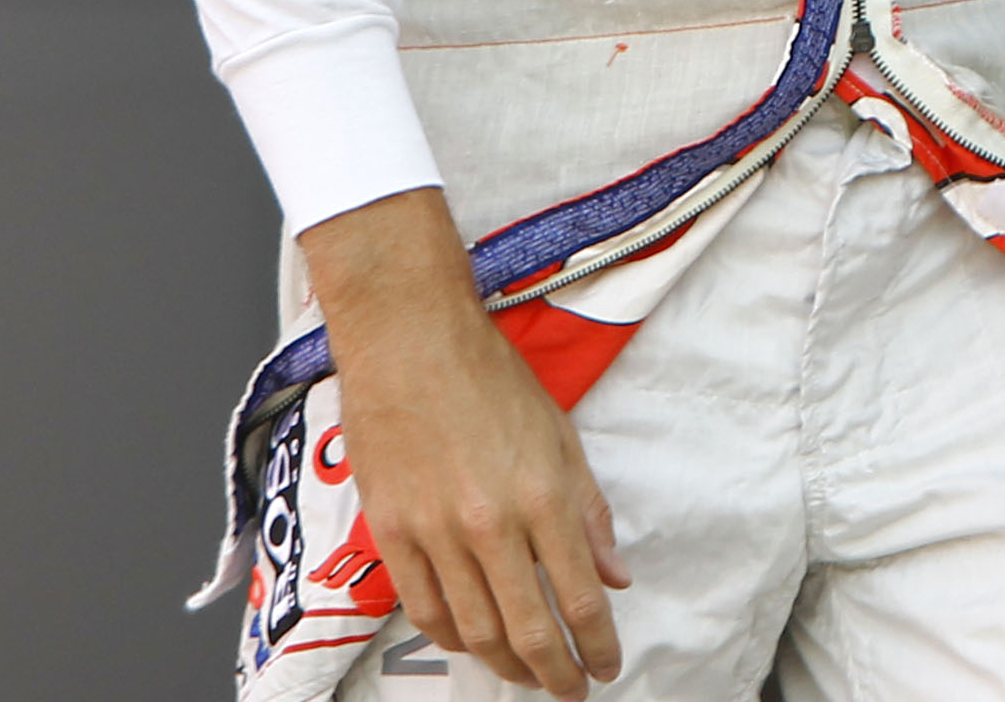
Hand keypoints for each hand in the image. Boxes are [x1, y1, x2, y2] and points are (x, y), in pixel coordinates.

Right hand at [299, 190, 633, 694]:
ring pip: (474, 630)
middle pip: (527, 630)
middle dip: (555, 672)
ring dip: (505, 665)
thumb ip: (587, 511)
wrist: (409, 338)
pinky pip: (423, 607)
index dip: (597, 645)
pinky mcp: (391, 531)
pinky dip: (450, 637)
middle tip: (569, 687)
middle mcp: (490, 524)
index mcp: (542, 497)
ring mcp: (435, 532)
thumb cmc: (486, 375)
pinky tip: (469, 641)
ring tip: (524, 674)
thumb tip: (613, 573)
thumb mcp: (559, 435)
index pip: (581, 598)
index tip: (606, 665)